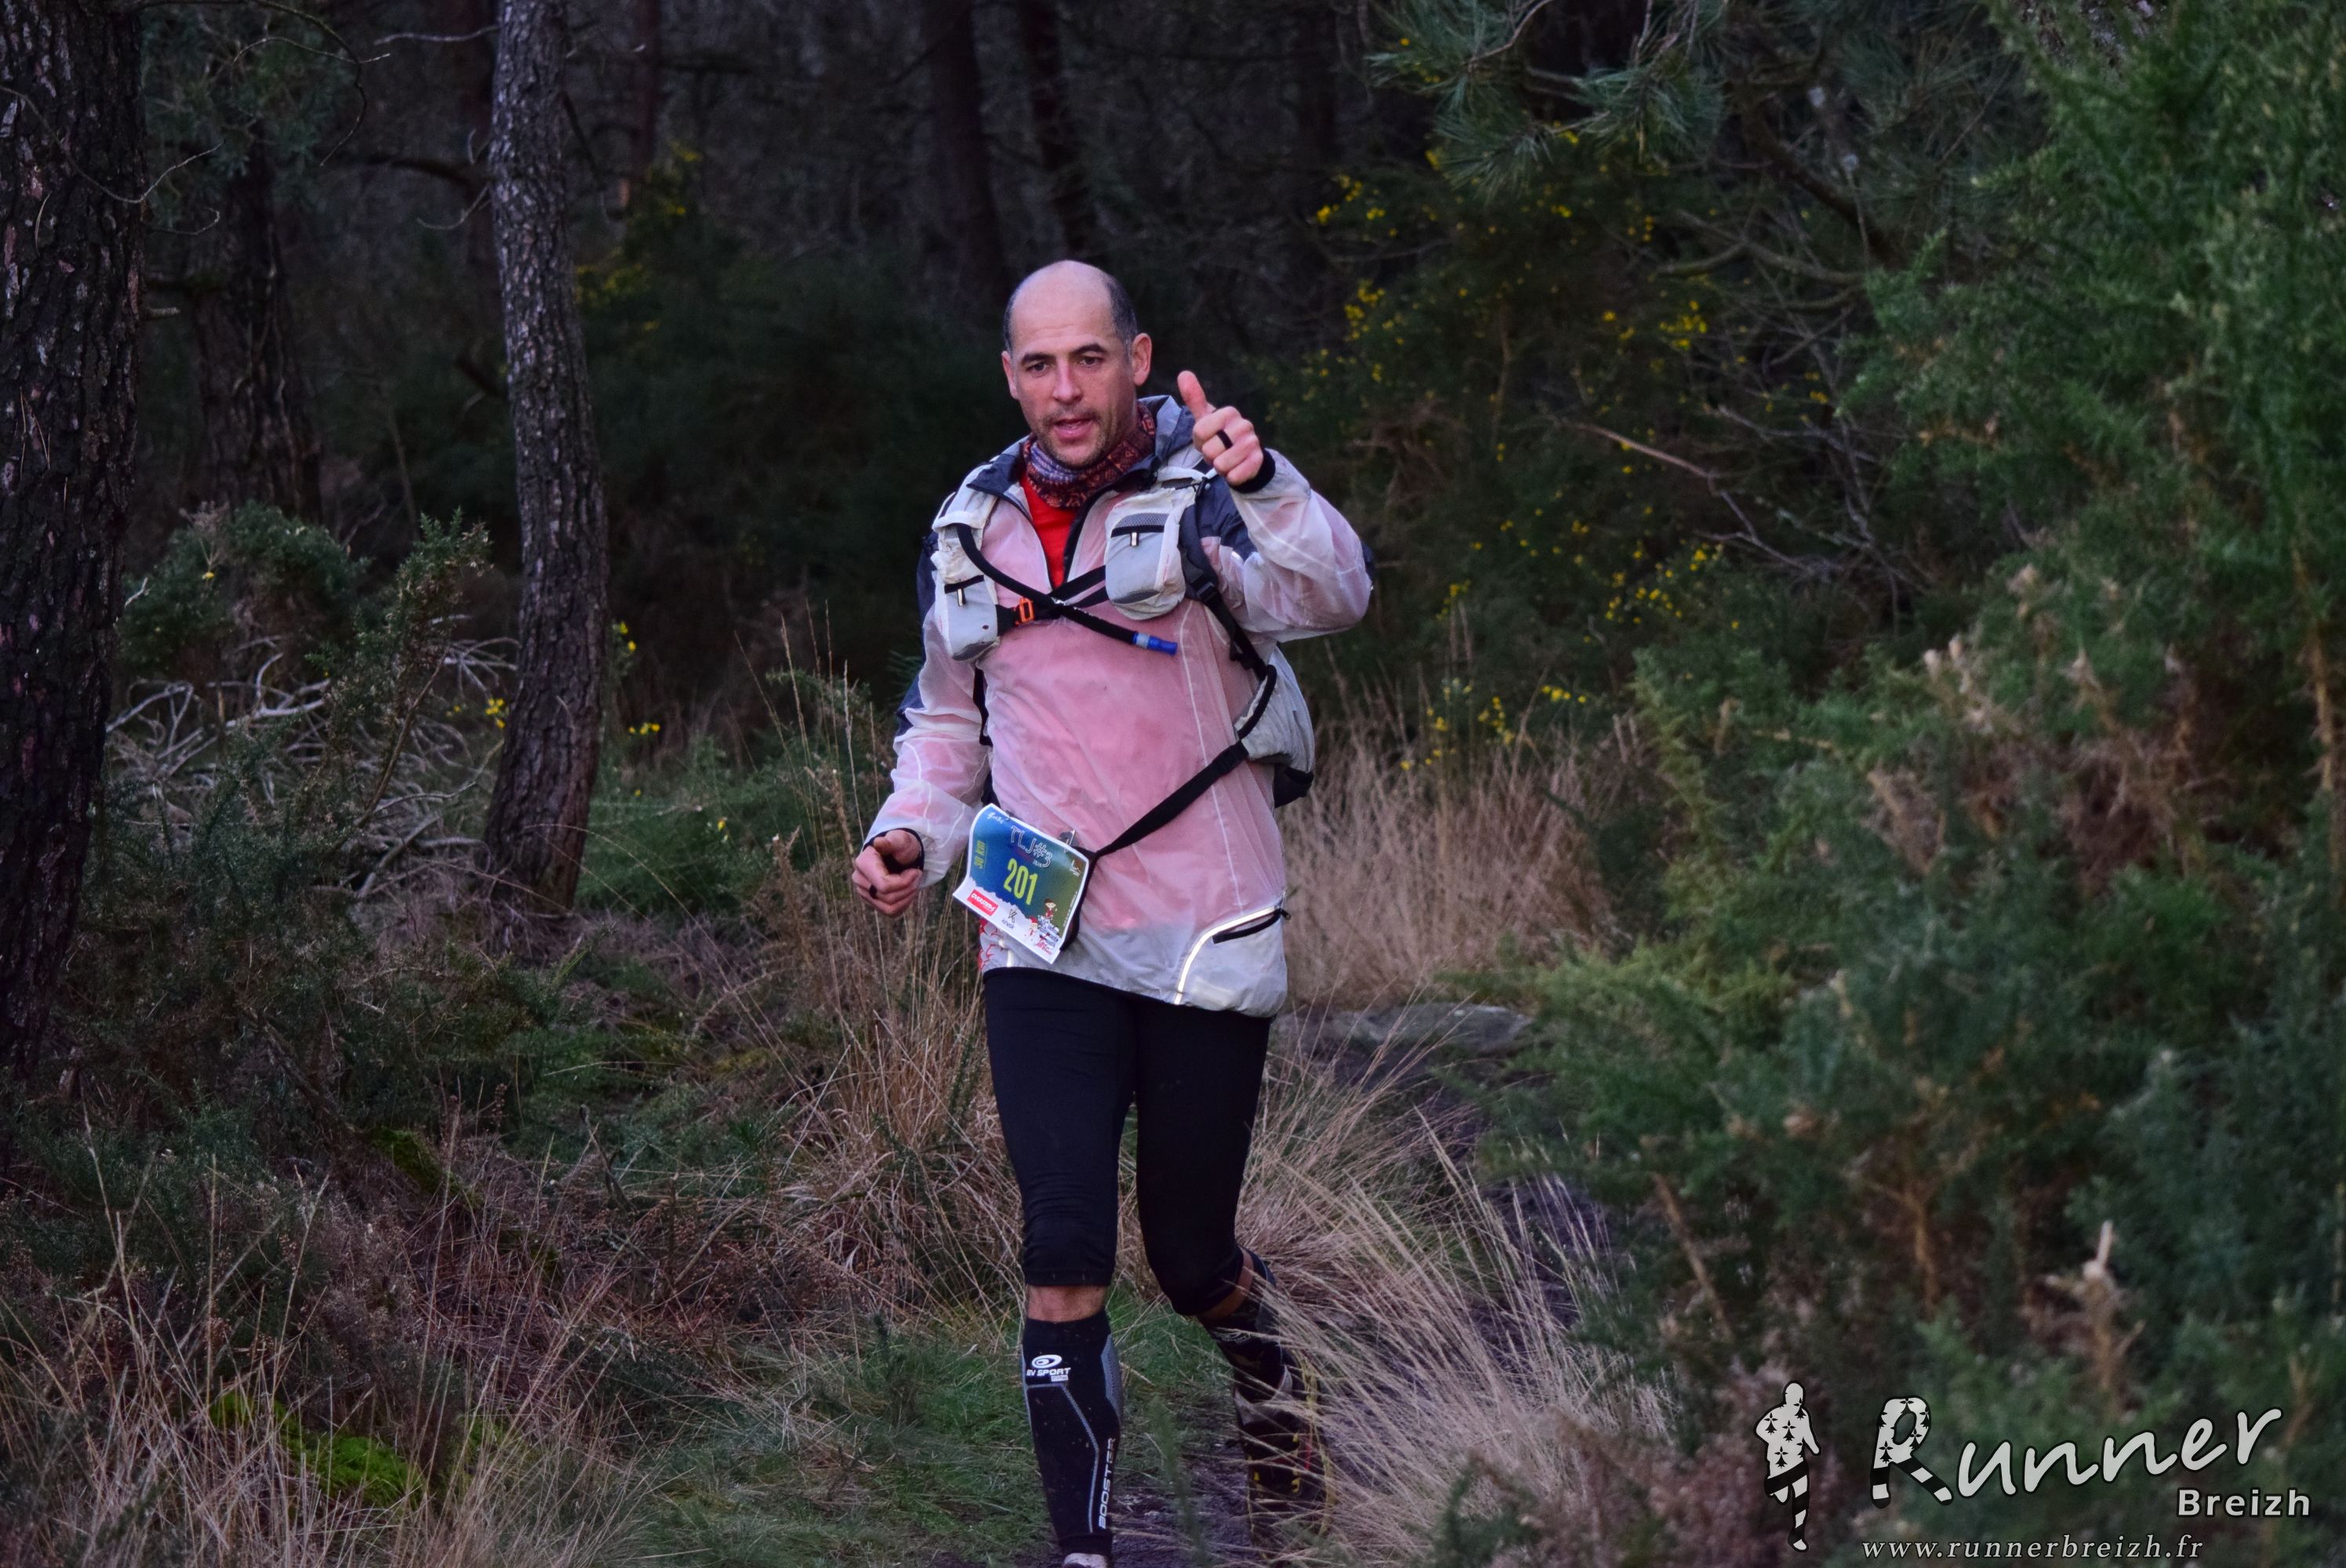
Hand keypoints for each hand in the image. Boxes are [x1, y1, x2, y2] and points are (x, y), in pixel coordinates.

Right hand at [852, 829, 921, 916]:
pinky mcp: (872, 901)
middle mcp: (859, 879)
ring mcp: (864, 892)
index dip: (904, 882)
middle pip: (888, 898)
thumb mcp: (900, 840)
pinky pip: (890, 912)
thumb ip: (891, 842)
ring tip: (913, 883)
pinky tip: (907, 891)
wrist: (900, 853)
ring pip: (890, 907)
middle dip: (908, 888)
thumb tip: (878, 843)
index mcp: (863, 863)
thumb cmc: (901, 846)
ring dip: (907, 897)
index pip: (884, 885)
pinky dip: (903, 903)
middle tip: (917, 876)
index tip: (916, 872)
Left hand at [1176, 369, 1263, 486]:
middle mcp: (1244, 425)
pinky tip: (1236, 469)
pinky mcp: (1258, 461)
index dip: (1199, 441)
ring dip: (1220, 467)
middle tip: (1218, 451)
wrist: (1244, 457)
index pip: (1199, 431)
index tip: (1208, 439)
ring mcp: (1252, 443)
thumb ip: (1194, 398)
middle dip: (1210, 455)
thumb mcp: (1205, 418)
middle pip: (1209, 449)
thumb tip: (1183, 373)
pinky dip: (1231, 477)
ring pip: (1221, 464)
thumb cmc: (1219, 436)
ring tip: (1227, 459)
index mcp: (1229, 412)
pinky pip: (1233, 476)